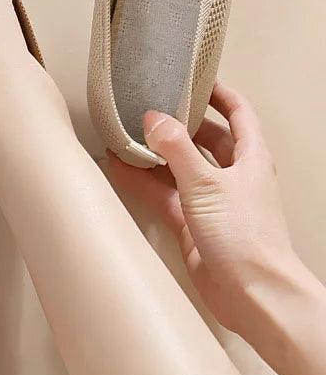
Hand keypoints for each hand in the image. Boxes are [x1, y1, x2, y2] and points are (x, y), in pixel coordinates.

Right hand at [109, 81, 325, 374]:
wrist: (253, 296)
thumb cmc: (246, 238)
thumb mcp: (206, 183)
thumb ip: (176, 147)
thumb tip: (153, 116)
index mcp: (250, 158)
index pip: (239, 113)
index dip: (218, 93)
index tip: (193, 78)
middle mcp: (233, 176)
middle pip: (206, 138)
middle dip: (179, 123)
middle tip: (149, 105)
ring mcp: (213, 201)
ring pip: (180, 166)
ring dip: (155, 153)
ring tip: (126, 135)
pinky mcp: (194, 224)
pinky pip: (164, 194)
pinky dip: (144, 182)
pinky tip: (121, 170)